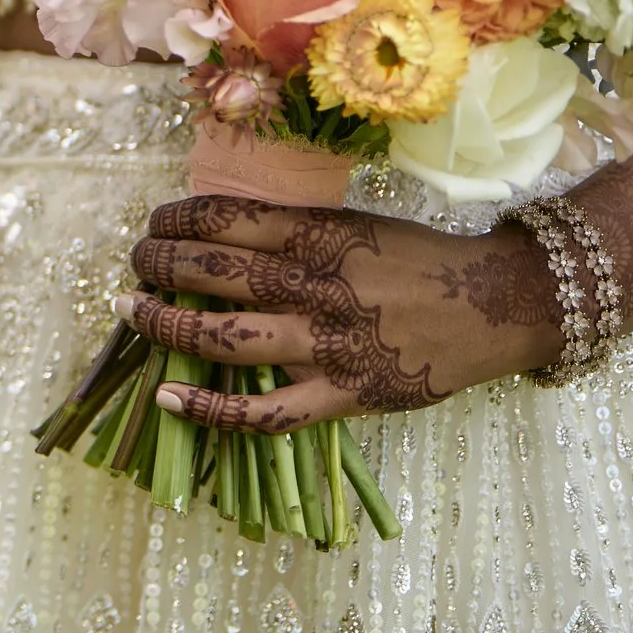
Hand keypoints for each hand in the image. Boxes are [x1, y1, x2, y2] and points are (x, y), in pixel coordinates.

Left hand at [115, 194, 565, 430]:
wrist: (500, 304)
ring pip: (223, 338)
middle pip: (211, 273)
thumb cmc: (419, 260)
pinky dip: (210, 410)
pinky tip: (168, 398)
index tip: (155, 223)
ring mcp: (328, 345)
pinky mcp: (344, 394)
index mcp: (319, 235)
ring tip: (132, 311)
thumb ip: (293, 232)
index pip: (224, 220)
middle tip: (135, 263)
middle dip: (158, 264)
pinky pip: (265, 413)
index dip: (175, 220)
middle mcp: (316, 287)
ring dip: (165, 324)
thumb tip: (217, 233)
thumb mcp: (355, 225)